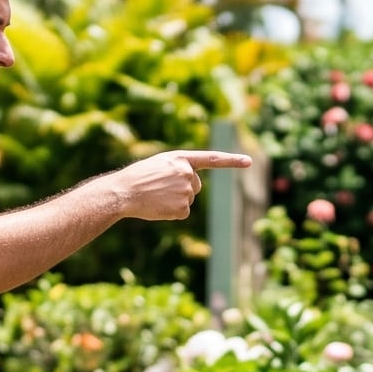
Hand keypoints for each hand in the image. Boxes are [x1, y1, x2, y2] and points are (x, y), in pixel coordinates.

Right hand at [109, 150, 248, 221]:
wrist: (123, 192)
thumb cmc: (138, 177)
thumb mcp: (159, 164)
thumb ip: (178, 169)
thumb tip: (192, 186)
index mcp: (181, 159)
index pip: (212, 159)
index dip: (232, 161)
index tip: (249, 162)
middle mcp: (187, 173)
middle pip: (196, 186)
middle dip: (183, 189)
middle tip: (160, 189)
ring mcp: (186, 191)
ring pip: (188, 200)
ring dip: (174, 201)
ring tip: (156, 196)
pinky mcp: (183, 208)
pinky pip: (183, 213)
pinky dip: (171, 213)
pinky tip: (158, 207)